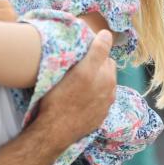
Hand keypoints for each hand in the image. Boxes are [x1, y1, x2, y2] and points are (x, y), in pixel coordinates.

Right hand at [36, 31, 115, 150]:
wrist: (55, 130)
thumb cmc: (58, 98)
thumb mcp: (76, 70)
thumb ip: (97, 50)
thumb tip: (107, 34)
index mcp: (104, 73)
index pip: (104, 50)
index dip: (93, 50)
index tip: (81, 53)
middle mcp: (109, 87)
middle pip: (107, 67)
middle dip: (97, 64)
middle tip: (80, 67)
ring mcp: (106, 102)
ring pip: (106, 83)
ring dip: (98, 80)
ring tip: (80, 84)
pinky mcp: (102, 115)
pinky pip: (103, 99)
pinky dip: (97, 95)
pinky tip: (82, 98)